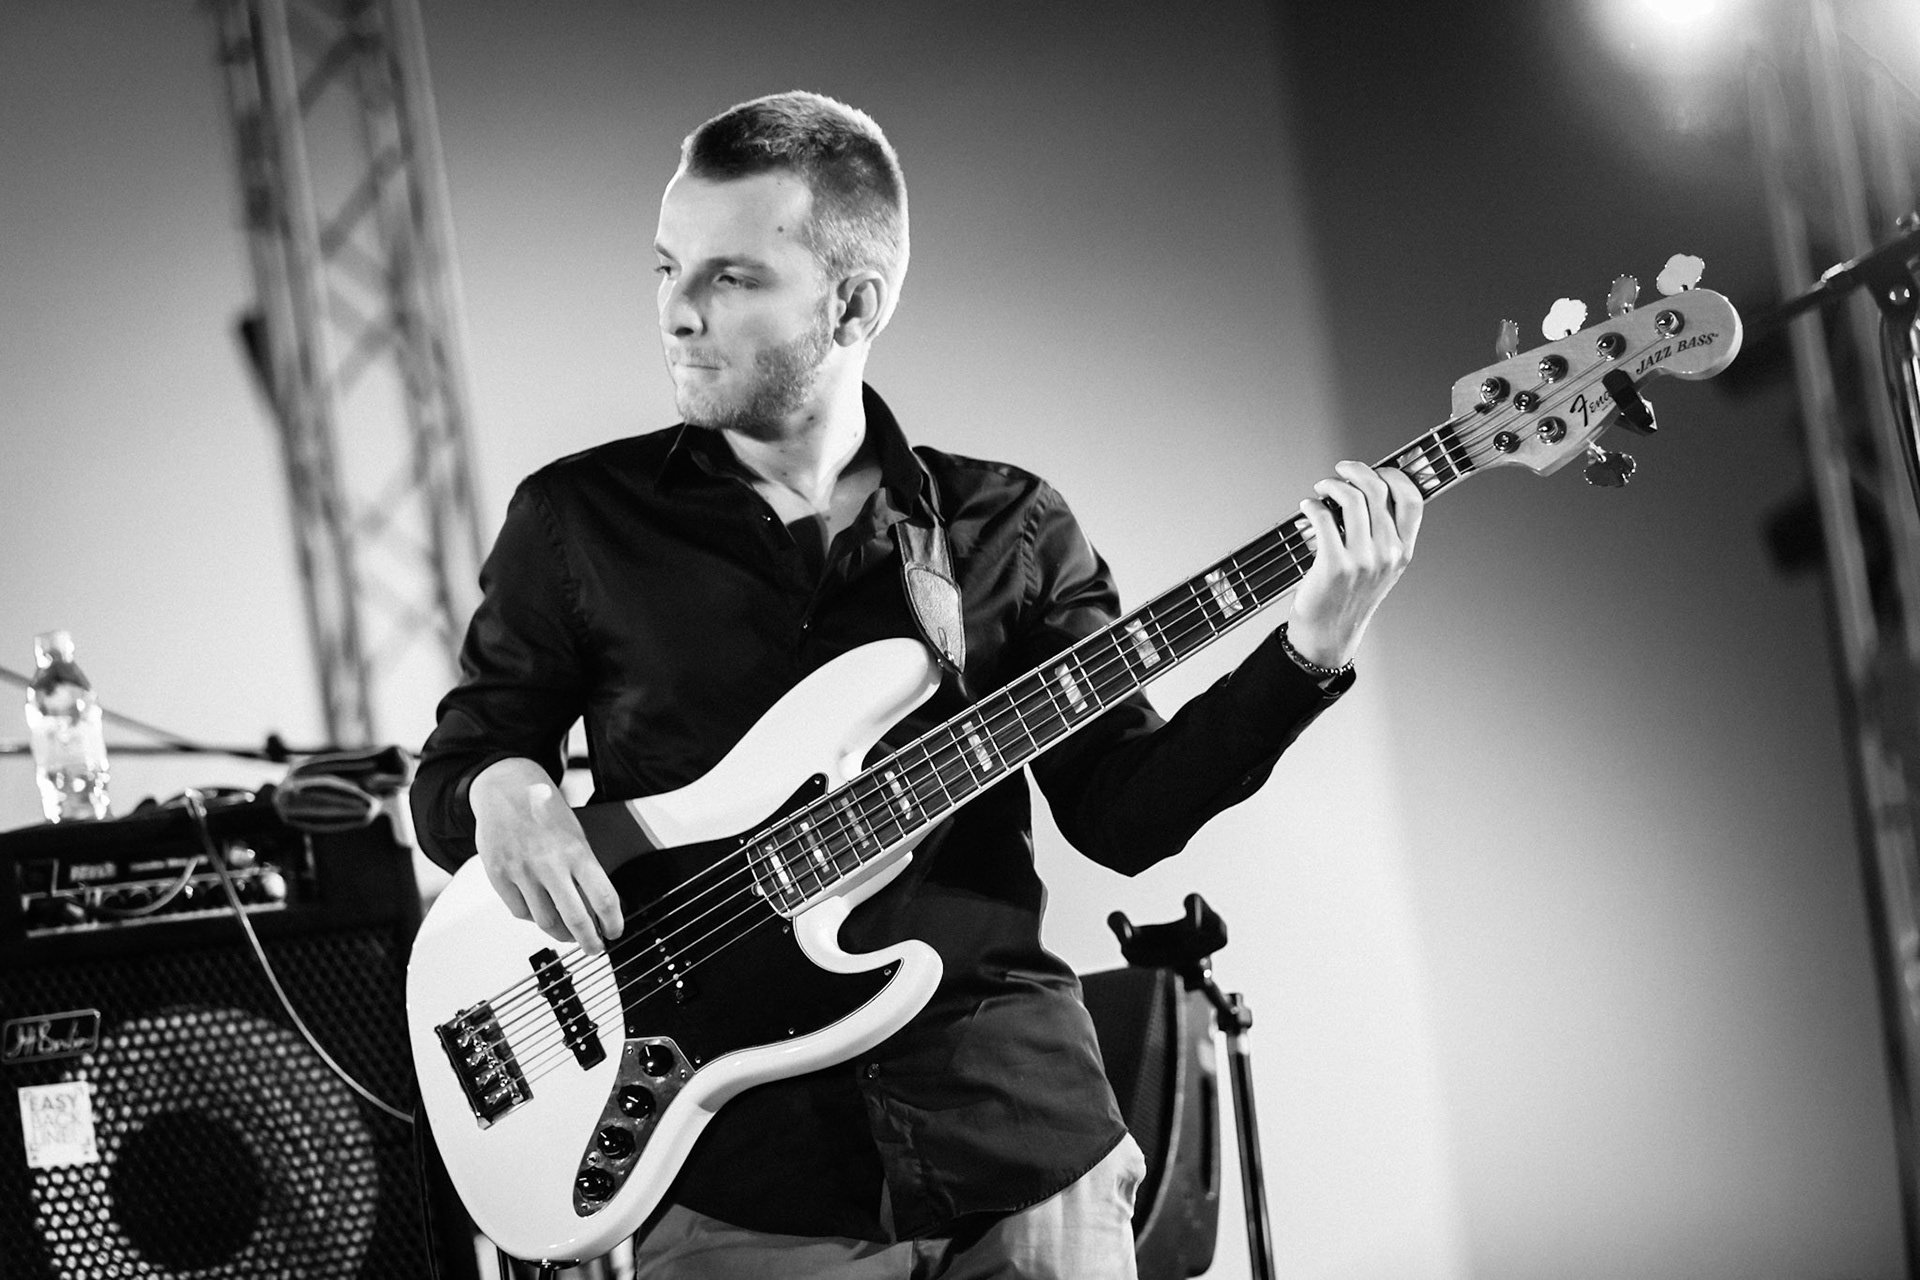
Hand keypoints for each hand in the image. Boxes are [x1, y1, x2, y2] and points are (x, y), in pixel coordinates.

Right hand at [470, 757, 623, 953]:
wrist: (506, 788)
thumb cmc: (545, 810)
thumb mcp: (576, 835)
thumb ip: (584, 870)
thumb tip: (596, 908)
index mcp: (577, 852)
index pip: (604, 898)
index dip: (613, 923)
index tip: (615, 932)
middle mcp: (550, 864)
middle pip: (575, 919)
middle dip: (589, 942)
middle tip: (594, 948)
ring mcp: (522, 871)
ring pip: (545, 921)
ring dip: (560, 934)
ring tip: (567, 934)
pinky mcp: (499, 876)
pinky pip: (520, 911)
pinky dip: (532, 917)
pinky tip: (540, 912)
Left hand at [1286, 461, 1422, 668]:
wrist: (1330, 633)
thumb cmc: (1350, 596)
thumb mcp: (1382, 568)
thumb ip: (1384, 534)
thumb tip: (1367, 490)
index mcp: (1404, 551)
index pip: (1412, 499)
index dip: (1394, 475)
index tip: (1376, 470)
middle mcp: (1388, 553)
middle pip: (1377, 490)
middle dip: (1355, 471)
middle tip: (1340, 472)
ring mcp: (1362, 560)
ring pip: (1351, 499)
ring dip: (1331, 485)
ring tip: (1320, 490)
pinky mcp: (1334, 565)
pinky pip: (1323, 517)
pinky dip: (1312, 505)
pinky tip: (1307, 507)